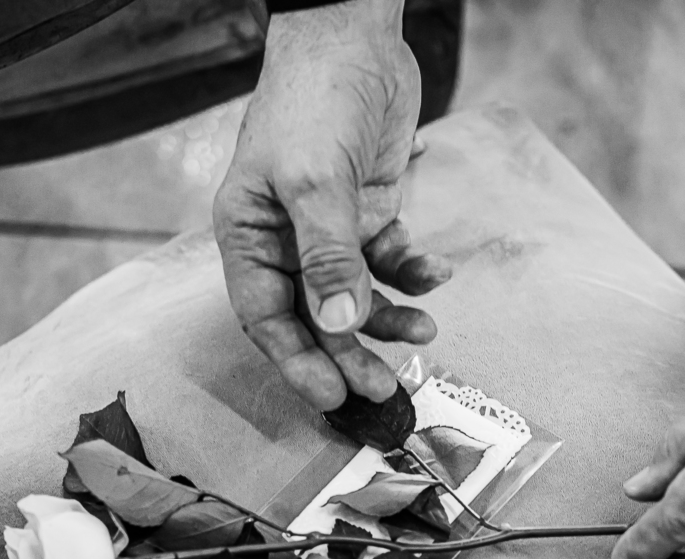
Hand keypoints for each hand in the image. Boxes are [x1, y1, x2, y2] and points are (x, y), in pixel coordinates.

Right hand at [214, 0, 450, 410]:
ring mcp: (330, 230)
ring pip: (355, 297)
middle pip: (313, 316)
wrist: (354, 39)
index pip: (265, 316)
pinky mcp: (368, 214)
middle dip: (348, 353)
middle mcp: (286, 240)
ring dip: (388, 320)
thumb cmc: (313, 100)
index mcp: (249, 234)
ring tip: (424, 334)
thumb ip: (329, 255)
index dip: (296, 360)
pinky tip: (435, 277)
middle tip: (385, 386)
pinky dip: (411, 274)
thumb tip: (339, 322)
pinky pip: (387, 262)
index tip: (330, 395)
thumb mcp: (316, 180)